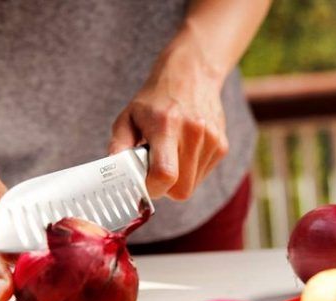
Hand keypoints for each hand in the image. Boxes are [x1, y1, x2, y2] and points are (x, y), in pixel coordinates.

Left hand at [109, 41, 228, 199]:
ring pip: (193, 186)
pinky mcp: (222, 146)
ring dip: (178, 180)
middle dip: (165, 188)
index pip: (165, 174)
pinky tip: (183, 151)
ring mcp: (212, 139)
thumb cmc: (155, 101)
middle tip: (153, 171)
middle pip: (182, 189)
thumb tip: (113, 172)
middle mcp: (193, 132)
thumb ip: (119, 146)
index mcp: (166, 125)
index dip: (152, 188)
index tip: (143, 184)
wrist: (191, 75)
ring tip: (170, 155)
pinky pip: (202, 175)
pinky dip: (190, 171)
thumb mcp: (128, 117)